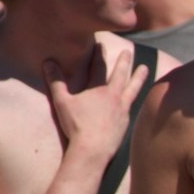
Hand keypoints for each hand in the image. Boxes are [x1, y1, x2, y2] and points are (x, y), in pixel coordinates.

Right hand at [44, 46, 148, 161]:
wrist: (94, 149)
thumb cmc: (77, 126)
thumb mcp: (62, 102)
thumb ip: (56, 82)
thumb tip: (48, 62)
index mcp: (100, 90)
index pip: (99, 67)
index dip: (99, 54)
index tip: (100, 44)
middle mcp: (115, 97)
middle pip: (121, 75)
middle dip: (124, 62)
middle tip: (128, 51)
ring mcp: (123, 110)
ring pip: (133, 89)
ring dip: (139, 77)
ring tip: (145, 68)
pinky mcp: (126, 123)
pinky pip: (132, 107)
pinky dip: (135, 99)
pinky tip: (134, 99)